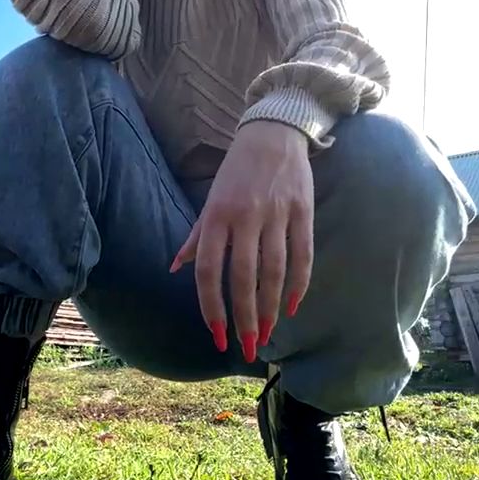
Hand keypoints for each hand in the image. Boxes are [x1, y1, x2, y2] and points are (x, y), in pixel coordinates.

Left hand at [170, 121, 313, 361]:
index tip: (217, 335)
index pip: (210, 270)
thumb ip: (196, 236)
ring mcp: (275, 213)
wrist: (272, 131)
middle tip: (247, 347)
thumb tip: (175, 268)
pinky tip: (292, 306)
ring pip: (274, 271)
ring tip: (268, 334)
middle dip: (245, 318)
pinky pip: (303, 255)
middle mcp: (244, 217)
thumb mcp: (210, 199)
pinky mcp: (302, 210)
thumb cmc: (237, 170)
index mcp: (216, 216)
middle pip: (244, 278)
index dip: (212, 306)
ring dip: (271, 308)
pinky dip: (299, 284)